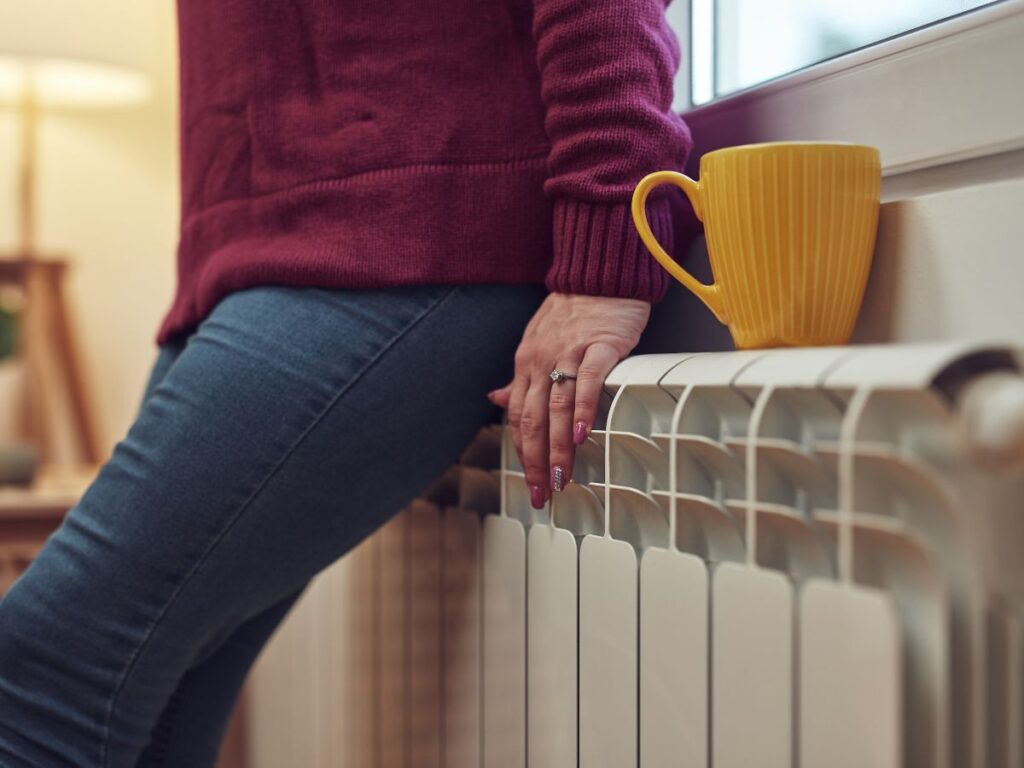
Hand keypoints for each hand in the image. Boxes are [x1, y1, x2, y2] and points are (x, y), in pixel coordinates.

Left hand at [487, 292, 650, 508]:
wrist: (599, 274)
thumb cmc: (572, 311)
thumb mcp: (537, 342)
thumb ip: (520, 377)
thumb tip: (495, 400)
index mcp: (525, 364)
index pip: (518, 417)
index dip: (522, 453)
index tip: (530, 483)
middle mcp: (540, 361)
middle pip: (534, 420)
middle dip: (535, 462)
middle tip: (542, 494)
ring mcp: (569, 353)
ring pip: (557, 408)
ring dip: (558, 447)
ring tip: (561, 478)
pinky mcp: (599, 345)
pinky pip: (588, 381)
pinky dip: (584, 409)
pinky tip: (584, 435)